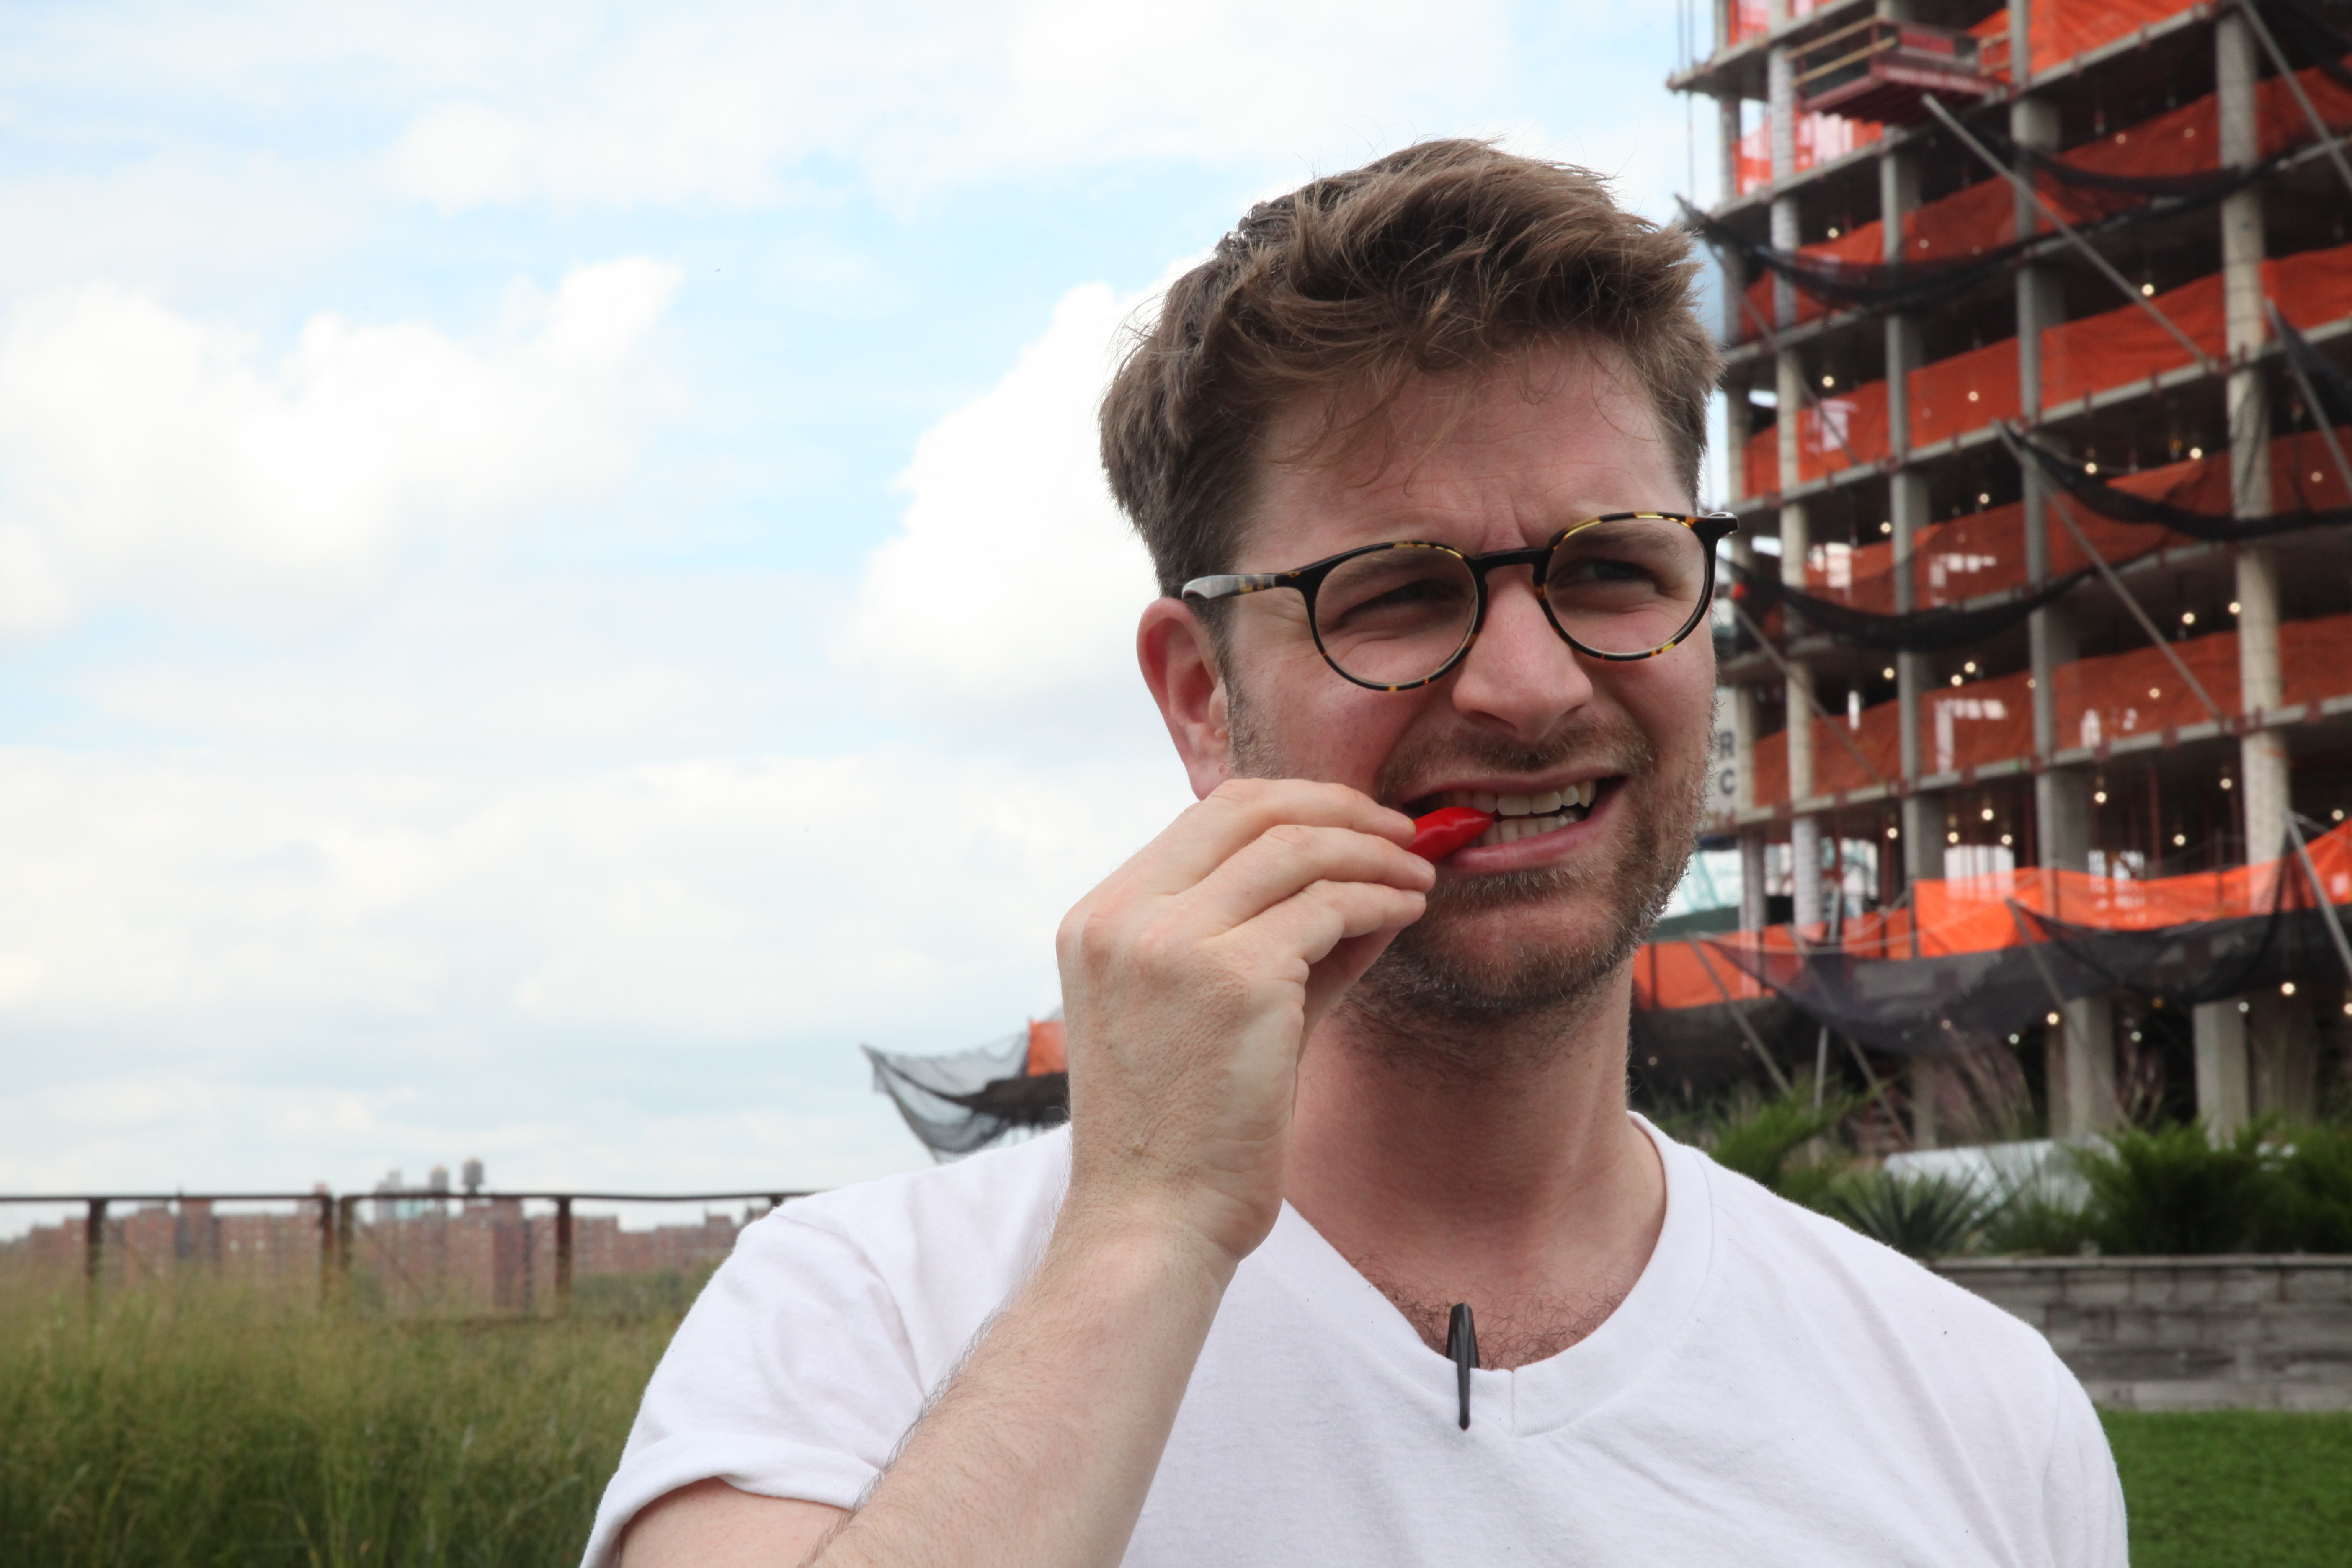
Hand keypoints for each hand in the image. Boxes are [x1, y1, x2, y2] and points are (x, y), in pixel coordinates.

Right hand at [1054, 778, 1431, 1266]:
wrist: (1153, 1220)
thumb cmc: (1184, 1131)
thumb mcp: (1212, 1011)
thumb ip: (1275, 939)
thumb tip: (1365, 880)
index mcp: (1100, 917)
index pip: (1206, 816)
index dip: (1294, 804)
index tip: (1354, 823)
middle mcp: (1125, 916)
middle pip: (1249, 808)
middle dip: (1341, 808)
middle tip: (1402, 834)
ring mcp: (1173, 942)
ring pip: (1297, 849)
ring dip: (1374, 855)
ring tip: (1418, 879)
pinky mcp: (1233, 978)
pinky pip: (1329, 909)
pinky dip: (1379, 901)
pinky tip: (1406, 915)